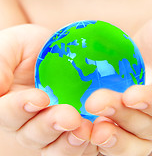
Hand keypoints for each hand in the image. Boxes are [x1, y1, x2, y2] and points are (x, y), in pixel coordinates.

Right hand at [0, 24, 97, 155]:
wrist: (49, 50)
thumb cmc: (25, 47)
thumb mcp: (10, 47)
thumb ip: (1, 64)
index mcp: (7, 104)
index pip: (7, 113)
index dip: (20, 108)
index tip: (40, 97)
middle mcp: (25, 123)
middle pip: (33, 135)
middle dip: (51, 126)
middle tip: (70, 116)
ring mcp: (49, 130)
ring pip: (54, 147)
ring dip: (70, 142)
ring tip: (85, 128)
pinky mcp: (72, 130)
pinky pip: (77, 145)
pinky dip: (89, 143)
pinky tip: (99, 132)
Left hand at [85, 12, 151, 155]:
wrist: (147, 45)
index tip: (130, 95)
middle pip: (149, 127)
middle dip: (123, 116)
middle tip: (95, 102)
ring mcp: (143, 121)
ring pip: (133, 140)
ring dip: (111, 135)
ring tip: (91, 128)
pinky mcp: (122, 121)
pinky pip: (114, 137)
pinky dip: (99, 137)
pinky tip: (83, 128)